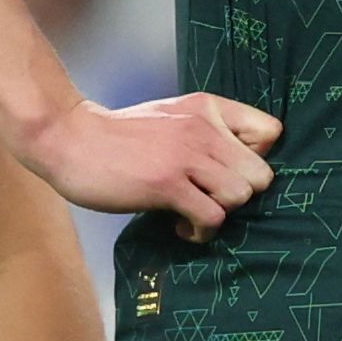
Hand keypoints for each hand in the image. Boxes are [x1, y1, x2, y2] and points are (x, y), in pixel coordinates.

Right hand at [12, 91, 280, 232]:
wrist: (70, 138)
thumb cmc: (120, 135)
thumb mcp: (171, 116)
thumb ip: (206, 130)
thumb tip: (238, 164)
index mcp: (208, 109)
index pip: (271, 132)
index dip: (257, 159)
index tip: (228, 171)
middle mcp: (204, 129)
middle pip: (262, 175)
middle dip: (239, 195)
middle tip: (210, 199)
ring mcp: (187, 156)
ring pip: (240, 197)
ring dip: (219, 214)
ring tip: (192, 213)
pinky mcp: (167, 184)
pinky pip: (212, 218)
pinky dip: (200, 232)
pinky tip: (179, 226)